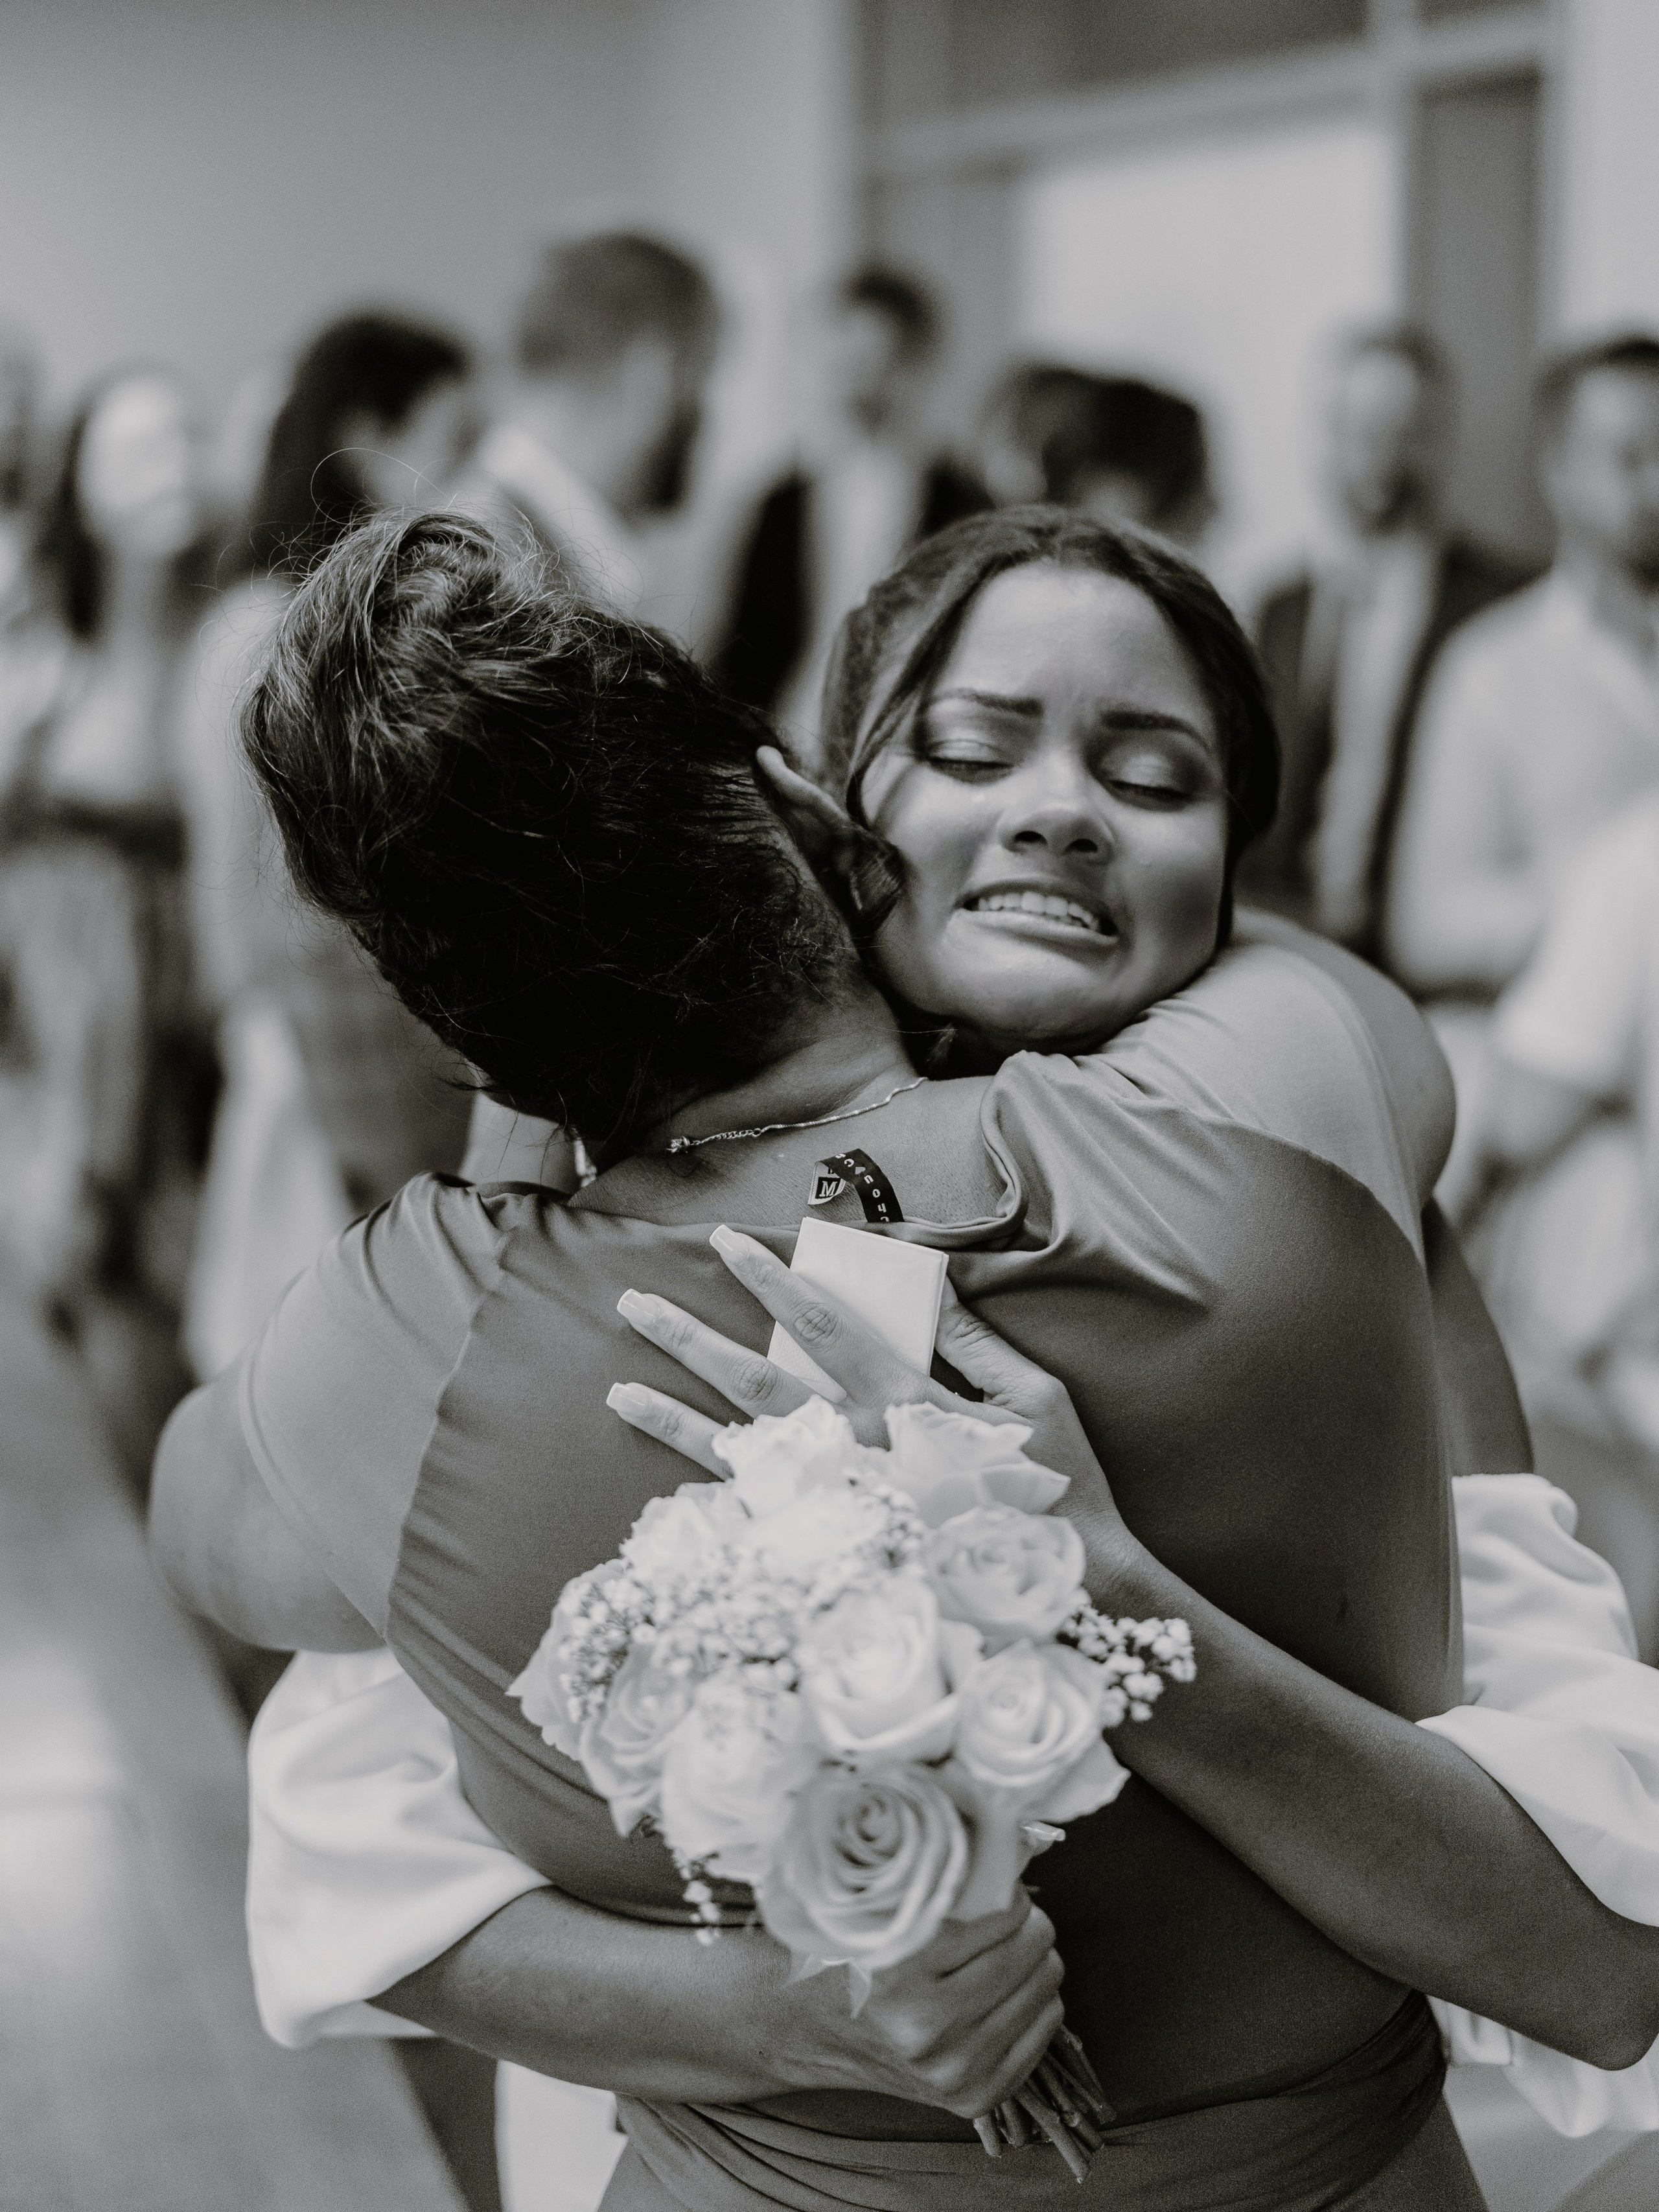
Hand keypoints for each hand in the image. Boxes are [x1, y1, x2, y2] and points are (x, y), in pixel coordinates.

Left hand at [609, 1223, 1116, 1521]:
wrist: (1069, 1596)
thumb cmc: (1059, 1489)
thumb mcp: (1035, 1397)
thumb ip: (974, 1340)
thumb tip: (930, 1279)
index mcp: (907, 1403)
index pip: (824, 1326)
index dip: (774, 1279)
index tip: (728, 1243)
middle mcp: (859, 1452)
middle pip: (757, 1384)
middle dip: (692, 1340)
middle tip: (635, 1303)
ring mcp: (840, 1508)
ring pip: (740, 1454)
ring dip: (675, 1419)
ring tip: (619, 1389)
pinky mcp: (837, 1553)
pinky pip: (760, 1523)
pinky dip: (711, 1503)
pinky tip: (667, 1484)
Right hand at [779, 1897, 1065, 2119]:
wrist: (806, 2030)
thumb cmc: (845, 1956)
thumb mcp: (877, 1911)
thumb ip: (935, 1886)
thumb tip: (1007, 1851)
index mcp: (899, 1975)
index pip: (1000, 1916)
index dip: (1009, 1892)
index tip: (998, 1885)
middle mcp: (929, 2029)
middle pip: (1031, 1950)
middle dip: (1028, 1923)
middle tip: (1006, 1915)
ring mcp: (956, 2069)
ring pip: (1047, 1988)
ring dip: (1033, 1961)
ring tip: (1002, 1951)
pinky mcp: (977, 2095)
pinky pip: (1047, 2026)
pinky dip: (1035, 2001)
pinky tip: (1003, 1989)